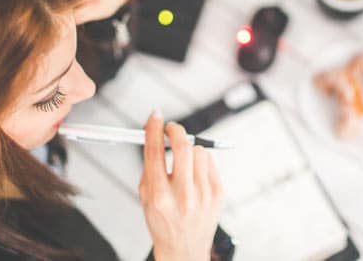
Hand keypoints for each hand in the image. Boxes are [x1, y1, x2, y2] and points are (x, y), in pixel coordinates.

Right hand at [138, 111, 223, 260]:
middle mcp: (182, 195)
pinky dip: (201, 162)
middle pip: (182, 146)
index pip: (155, 151)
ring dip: (189, 150)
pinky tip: (195, 174)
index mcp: (158, 196)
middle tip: (171, 129)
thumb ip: (149, 166)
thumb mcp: (144, 197)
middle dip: (175, 130)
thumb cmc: (163, 222)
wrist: (184, 249)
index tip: (155, 115)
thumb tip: (154, 134)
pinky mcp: (217, 193)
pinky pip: (210, 162)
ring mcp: (203, 194)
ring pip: (198, 151)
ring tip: (183, 162)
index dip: (154, 128)